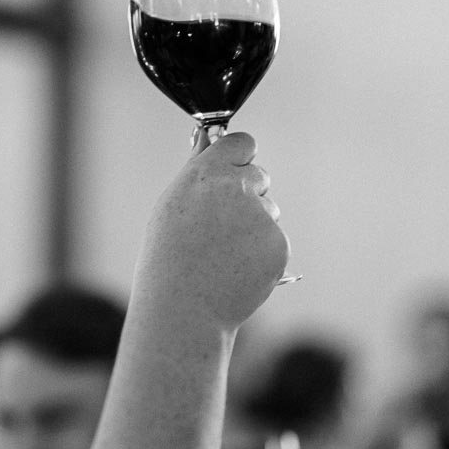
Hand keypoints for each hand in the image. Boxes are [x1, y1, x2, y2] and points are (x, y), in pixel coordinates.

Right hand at [133, 131, 288, 337]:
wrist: (183, 310)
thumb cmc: (169, 259)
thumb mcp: (172, 207)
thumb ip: (197, 173)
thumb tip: (208, 139)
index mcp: (206, 175)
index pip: (242, 143)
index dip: (239, 159)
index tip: (233, 172)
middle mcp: (237, 190)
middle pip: (261, 175)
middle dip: (249, 194)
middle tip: (222, 225)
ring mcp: (261, 218)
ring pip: (270, 210)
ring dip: (255, 226)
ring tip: (223, 254)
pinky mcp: (279, 245)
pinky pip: (275, 240)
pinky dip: (262, 253)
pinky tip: (237, 269)